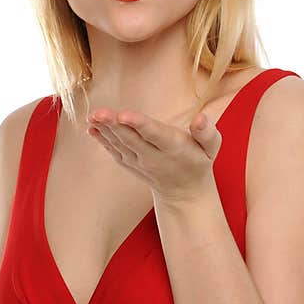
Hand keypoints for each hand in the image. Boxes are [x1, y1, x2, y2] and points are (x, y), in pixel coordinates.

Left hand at [86, 108, 221, 206]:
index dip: (139, 124)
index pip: (154, 135)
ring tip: (92, 116)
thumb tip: (200, 118)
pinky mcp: (128, 163)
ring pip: (119, 144)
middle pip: (131, 139)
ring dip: (104, 130)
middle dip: (114, 125)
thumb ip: (207, 133)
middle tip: (99, 112)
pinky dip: (102, 139)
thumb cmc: (198, 160)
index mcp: (174, 149)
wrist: (183, 191)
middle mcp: (153, 157)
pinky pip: (113, 151)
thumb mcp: (211, 147)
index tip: (123, 114)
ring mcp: (138, 162)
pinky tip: (92, 127)